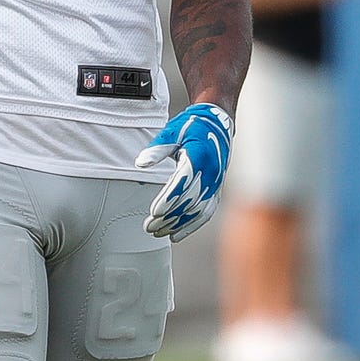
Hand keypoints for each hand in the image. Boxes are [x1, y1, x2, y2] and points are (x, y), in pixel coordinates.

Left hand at [134, 102, 232, 241]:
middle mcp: (210, 172)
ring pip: (197, 210)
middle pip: (189, 200)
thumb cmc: (191, 127)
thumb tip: (140, 163)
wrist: (219, 124)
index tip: (154, 211)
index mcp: (199, 156)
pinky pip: (206, 212)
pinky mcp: (216, 190)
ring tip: (157, 232)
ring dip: (178, 224)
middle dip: (169, 216)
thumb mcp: (173, 132)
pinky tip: (175, 236)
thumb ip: (157, 148)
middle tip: (149, 227)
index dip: (169, 199)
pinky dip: (192, 226)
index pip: (184, 182)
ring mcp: (215, 183)